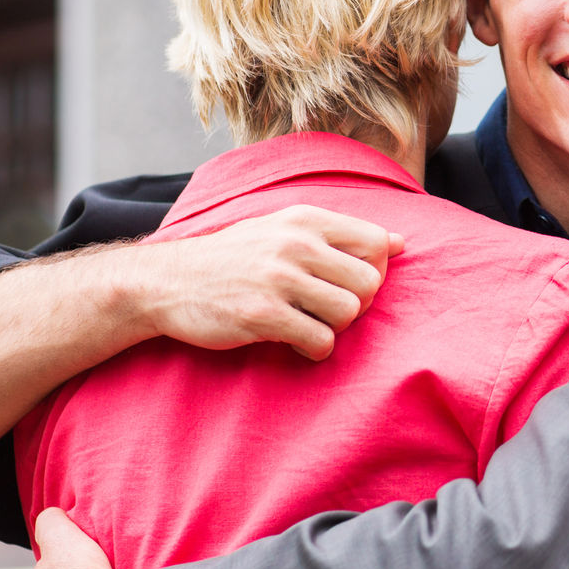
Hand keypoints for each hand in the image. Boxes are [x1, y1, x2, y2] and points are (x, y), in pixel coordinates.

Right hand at [129, 205, 404, 359]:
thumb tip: (400, 243)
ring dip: (336, 328)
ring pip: (349, 312)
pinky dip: (316, 350)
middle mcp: (295, 243)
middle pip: (371, 282)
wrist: (167, 281)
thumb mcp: (283, 229)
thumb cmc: (234, 258)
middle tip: (332, 311)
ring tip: (312, 325)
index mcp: (305, 219)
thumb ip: (339, 234)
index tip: (350, 284)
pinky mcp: (263, 315)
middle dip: (359, 304)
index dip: (375, 270)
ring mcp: (278, 279)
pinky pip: (321, 341)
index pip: (378, 242)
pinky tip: (298, 343)